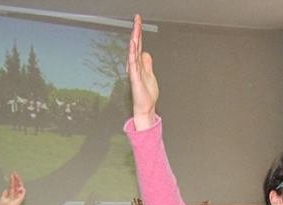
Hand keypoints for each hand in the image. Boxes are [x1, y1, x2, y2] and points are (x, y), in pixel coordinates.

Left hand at [0, 172, 25, 204]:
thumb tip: (6, 189)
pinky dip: (21, 186)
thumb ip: (4, 194)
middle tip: (15, 173)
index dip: (12, 180)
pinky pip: (23, 190)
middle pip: (16, 185)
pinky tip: (18, 181)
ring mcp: (19, 195)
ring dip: (18, 180)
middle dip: (16, 179)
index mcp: (11, 195)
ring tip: (16, 175)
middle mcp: (15, 194)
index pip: (12, 186)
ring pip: (20, 186)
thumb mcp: (2, 198)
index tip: (12, 175)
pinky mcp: (21, 196)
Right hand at [127, 15, 157, 130]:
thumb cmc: (146, 95)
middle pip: (136, 45)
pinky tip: (132, 45)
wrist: (145, 108)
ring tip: (135, 28)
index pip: (139, 45)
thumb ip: (147, 64)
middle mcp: (135, 66)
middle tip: (137, 18)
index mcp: (140, 64)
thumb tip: (146, 53)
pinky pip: (133, 63)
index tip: (139, 21)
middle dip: (137, 31)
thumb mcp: (150, 75)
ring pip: (133, 51)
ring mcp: (134, 71)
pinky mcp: (135, 77)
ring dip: (134, 39)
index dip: (139, 33)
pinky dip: (132, 53)